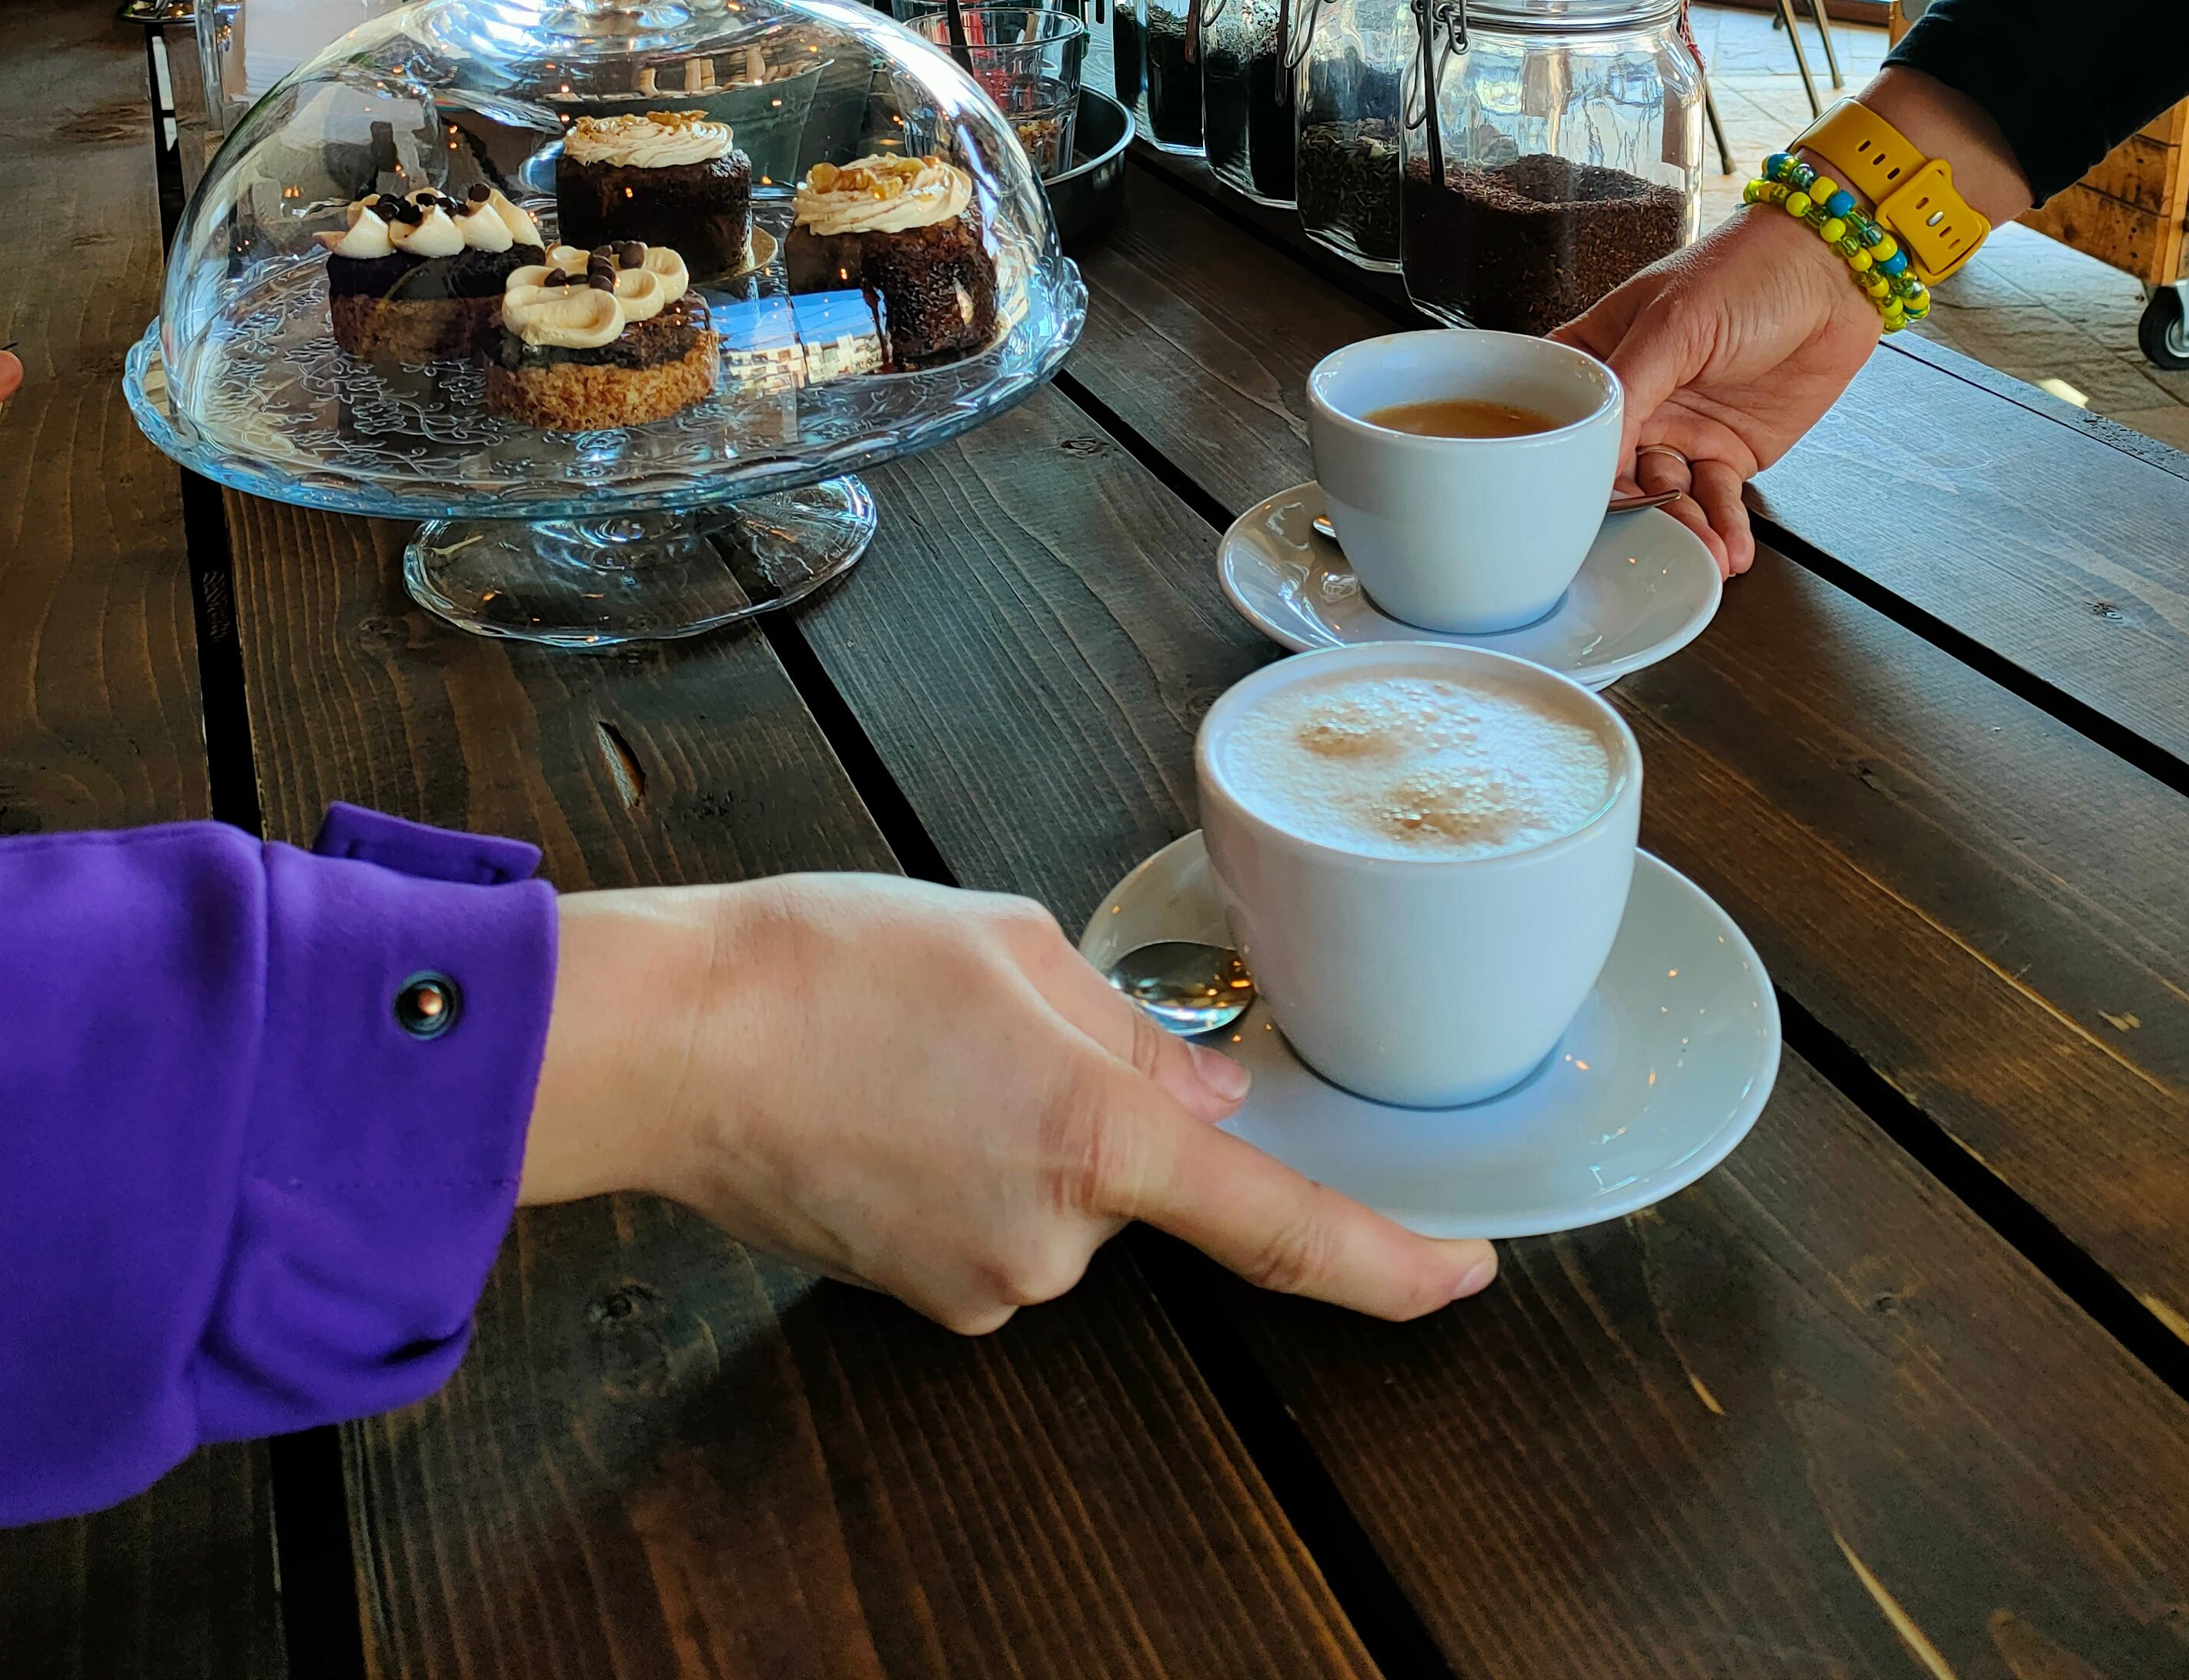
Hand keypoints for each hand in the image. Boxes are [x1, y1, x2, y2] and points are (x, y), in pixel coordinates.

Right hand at [522, 875, 1492, 1331]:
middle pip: (1139, 1177)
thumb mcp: (1010, 943)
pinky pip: (990, 1222)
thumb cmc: (826, 965)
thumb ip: (1133, 1026)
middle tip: (990, 1020)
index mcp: (1096, 1136)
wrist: (671, 1042)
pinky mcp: (917, 1295)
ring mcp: (979, 1280)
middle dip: (1098, 1102)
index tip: (1466, 1273)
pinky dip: (964, 1160)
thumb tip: (1208, 1086)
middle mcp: (1050, 1238)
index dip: (1392, 1263)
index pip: (1284, 1227)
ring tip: (914, 1049)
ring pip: (1060, 1197)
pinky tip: (887, 1097)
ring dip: (1023, 1127)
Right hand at [1555, 200, 1882, 575]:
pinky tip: (1728, 549)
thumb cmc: (1746, 271)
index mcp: (1599, 357)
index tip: (1568, 506)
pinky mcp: (1728, 453)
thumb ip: (1629, 391)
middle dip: (1627, 512)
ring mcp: (1680, 430)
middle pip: (1609, 473)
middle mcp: (1634, 401)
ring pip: (1664, 495)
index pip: (1562, 421)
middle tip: (1642, 543)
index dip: (1560, 465)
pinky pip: (1715, 500)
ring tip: (1699, 553)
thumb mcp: (1674, 323)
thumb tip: (1592, 458)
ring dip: (1680, 529)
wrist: (1834, 279)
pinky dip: (1722, 529)